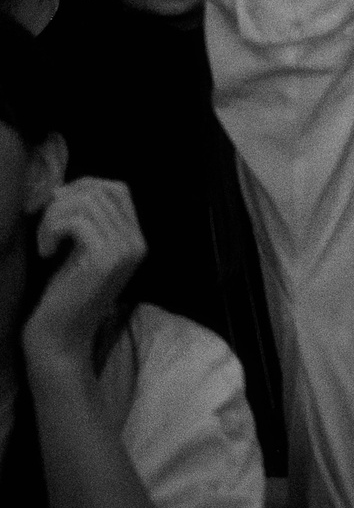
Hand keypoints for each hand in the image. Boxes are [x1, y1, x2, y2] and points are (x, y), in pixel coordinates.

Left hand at [22, 178, 146, 374]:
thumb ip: (87, 222)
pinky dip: (51, 230)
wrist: (61, 337)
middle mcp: (137, 241)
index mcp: (136, 238)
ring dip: (53, 217)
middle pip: (100, 190)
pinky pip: (76, 221)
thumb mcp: (81, 251)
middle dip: (62, 201)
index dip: (83, 188)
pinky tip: (45, 252)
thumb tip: (64, 188)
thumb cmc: (64, 294)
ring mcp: (125, 250)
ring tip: (44, 243)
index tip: (55, 210)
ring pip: (86, 202)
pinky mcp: (105, 259)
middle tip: (46, 229)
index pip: (117, 188)